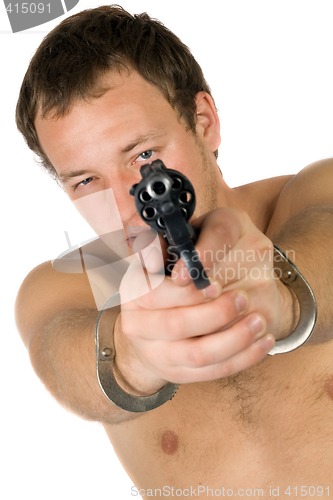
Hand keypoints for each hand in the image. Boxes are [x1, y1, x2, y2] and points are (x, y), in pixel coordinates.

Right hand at [114, 208, 294, 392]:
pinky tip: (264, 341)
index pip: (154, 292)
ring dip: (234, 339)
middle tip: (244, 298)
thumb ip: (176, 246)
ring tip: (259, 321)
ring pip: (198, 355)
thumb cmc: (174, 274)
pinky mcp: (178, 373)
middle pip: (175, 325)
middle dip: (214, 314)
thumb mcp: (173, 250)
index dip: (187, 291)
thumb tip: (179, 254)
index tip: (215, 284)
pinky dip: (243, 358)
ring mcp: (156, 354)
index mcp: (133, 290)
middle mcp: (137, 324)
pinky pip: (213, 372)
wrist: (160, 318)